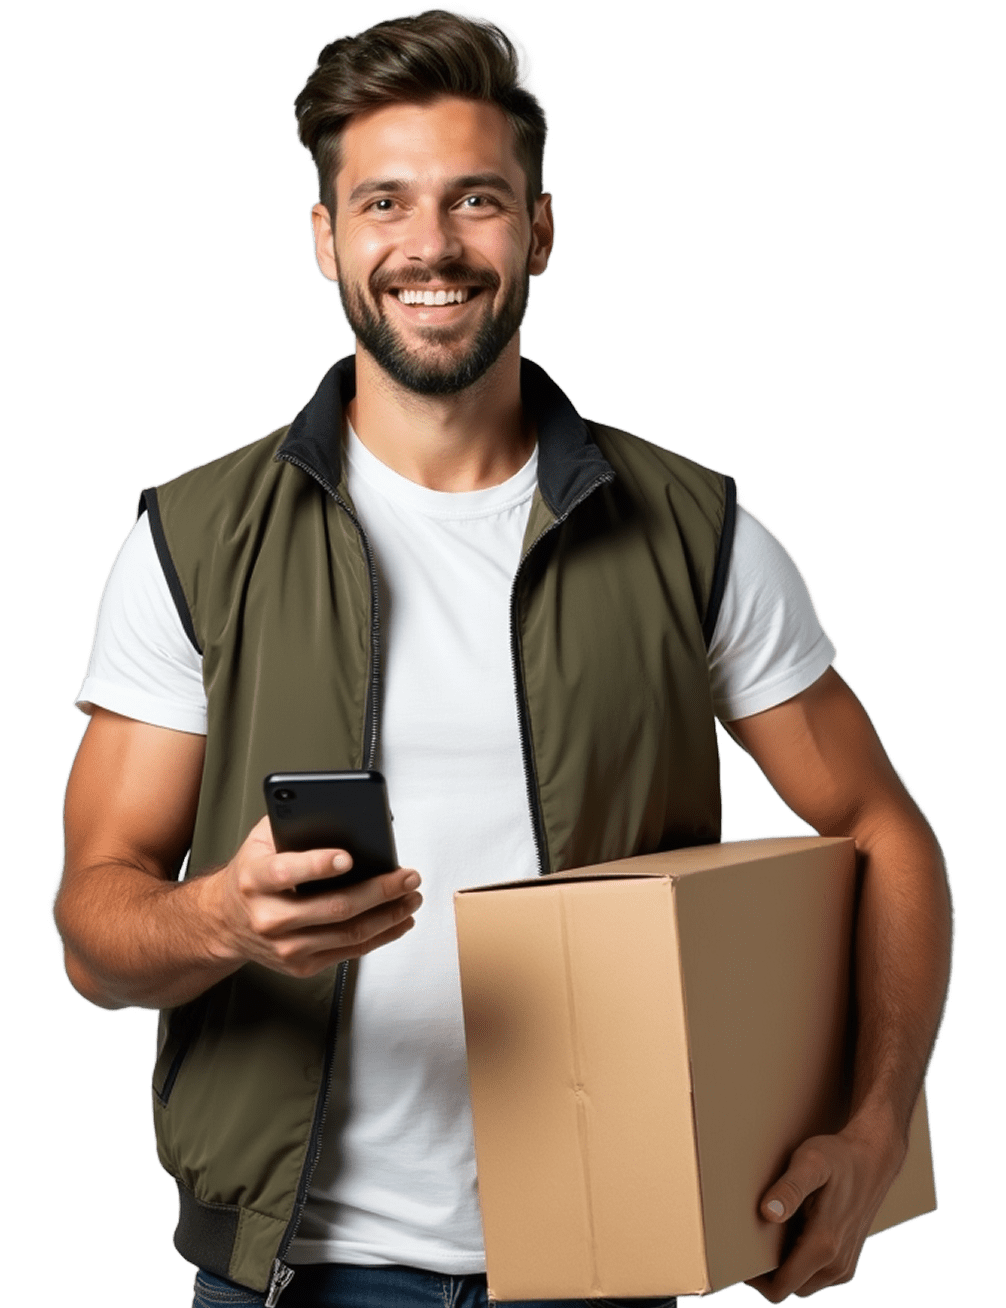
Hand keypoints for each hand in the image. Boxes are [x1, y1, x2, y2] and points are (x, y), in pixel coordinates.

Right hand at [199, 815, 422, 978]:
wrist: (225, 921)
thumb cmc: (252, 872)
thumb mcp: (261, 840)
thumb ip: (294, 822)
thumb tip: (344, 814)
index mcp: (255, 879)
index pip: (285, 873)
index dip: (317, 865)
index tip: (348, 857)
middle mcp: (268, 918)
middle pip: (333, 908)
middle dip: (379, 891)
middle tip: (408, 876)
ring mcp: (286, 947)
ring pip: (348, 933)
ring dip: (389, 915)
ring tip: (411, 896)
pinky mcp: (301, 966)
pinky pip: (350, 952)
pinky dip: (381, 935)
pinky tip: (399, 919)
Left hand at [746, 1121, 905, 1300]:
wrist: (874, 1159)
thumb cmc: (839, 1158)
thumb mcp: (810, 1163)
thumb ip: (789, 1189)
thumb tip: (767, 1213)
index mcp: (824, 1246)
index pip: (780, 1287)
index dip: (755, 1279)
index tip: (739, 1255)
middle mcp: (837, 1265)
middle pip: (790, 1288)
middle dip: (768, 1273)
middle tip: (750, 1240)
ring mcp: (844, 1266)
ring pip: (803, 1284)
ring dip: (785, 1268)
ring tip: (770, 1236)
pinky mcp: (847, 1262)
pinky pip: (817, 1276)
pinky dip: (801, 1263)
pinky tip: (793, 1234)